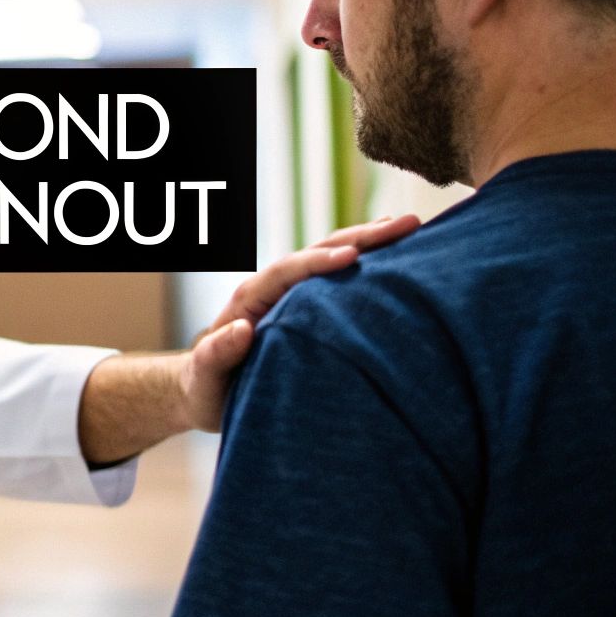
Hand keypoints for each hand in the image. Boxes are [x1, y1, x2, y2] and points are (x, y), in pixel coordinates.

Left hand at [178, 214, 420, 431]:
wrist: (205, 391)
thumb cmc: (204, 386)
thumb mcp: (204, 376)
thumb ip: (216, 354)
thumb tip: (241, 329)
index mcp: (251, 300)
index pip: (287, 271)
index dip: (318, 262)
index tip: (352, 257)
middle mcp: (274, 290)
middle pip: (317, 253)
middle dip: (359, 238)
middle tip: (405, 225)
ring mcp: (294, 296)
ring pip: (333, 260)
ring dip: (370, 244)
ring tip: (411, 229)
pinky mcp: (310, 309)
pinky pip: (342, 282)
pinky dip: (369, 267)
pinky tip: (401, 260)